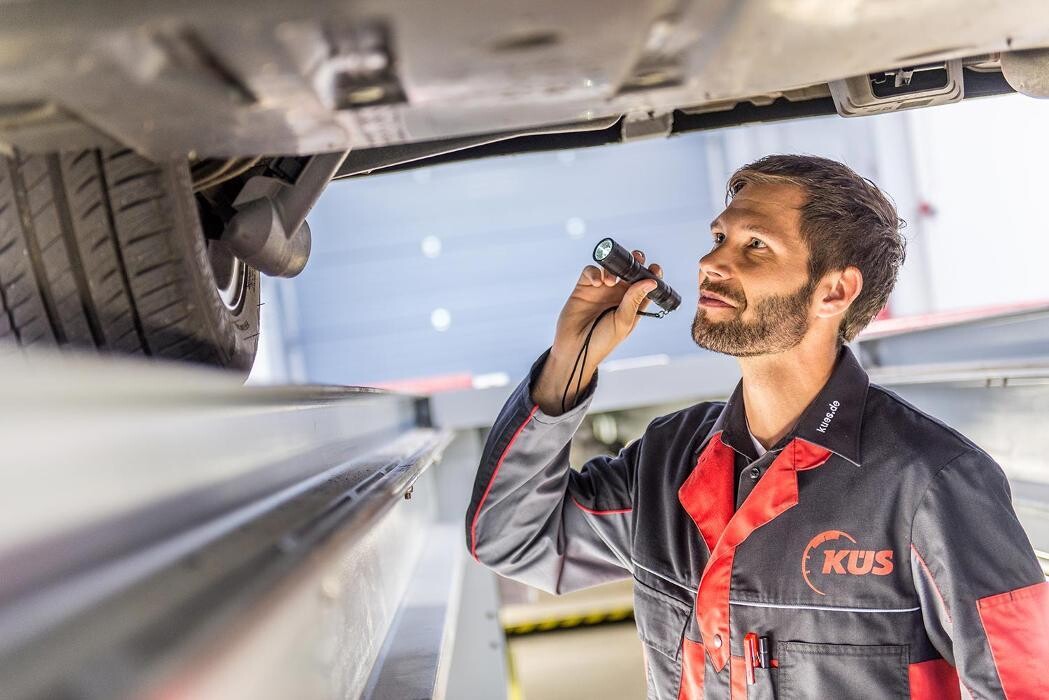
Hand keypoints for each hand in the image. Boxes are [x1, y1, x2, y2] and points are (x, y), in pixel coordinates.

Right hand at [532, 250, 661, 413]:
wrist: (576, 349)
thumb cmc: (602, 341)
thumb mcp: (623, 322)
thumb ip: (635, 300)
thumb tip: (651, 281)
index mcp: (631, 304)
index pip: (645, 285)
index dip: (651, 275)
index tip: (655, 270)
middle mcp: (617, 294)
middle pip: (629, 271)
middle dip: (634, 262)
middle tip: (637, 258)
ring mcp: (601, 289)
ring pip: (610, 268)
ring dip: (613, 268)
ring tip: (611, 281)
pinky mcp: (584, 287)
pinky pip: (591, 272)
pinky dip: (595, 273)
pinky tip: (597, 283)